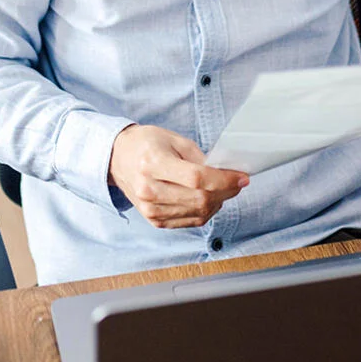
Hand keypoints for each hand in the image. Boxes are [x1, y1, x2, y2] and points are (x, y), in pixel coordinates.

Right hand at [108, 124, 249, 227]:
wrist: (118, 159)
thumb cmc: (146, 144)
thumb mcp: (174, 140)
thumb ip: (199, 158)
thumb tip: (225, 173)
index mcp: (152, 164)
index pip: (196, 178)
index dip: (224, 179)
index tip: (242, 177)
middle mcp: (149, 190)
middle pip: (199, 199)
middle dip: (226, 191)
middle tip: (238, 182)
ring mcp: (150, 209)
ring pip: (198, 213)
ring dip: (218, 202)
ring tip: (224, 189)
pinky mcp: (154, 220)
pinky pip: (189, 221)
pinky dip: (205, 211)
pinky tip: (210, 199)